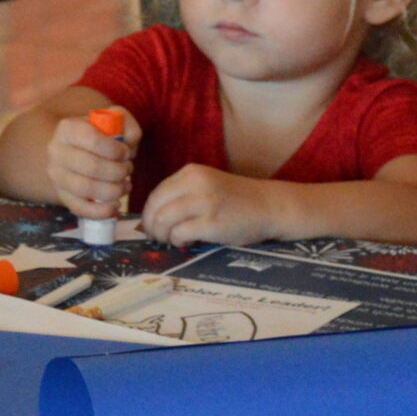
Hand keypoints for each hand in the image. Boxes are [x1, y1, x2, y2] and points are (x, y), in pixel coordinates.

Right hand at [45, 110, 139, 220]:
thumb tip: (128, 142)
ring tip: (125, 185)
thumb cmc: (100, 135)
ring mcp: (56, 176)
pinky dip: (101, 211)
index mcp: (68, 128)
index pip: (92, 139)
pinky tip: (115, 205)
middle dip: (118, 171)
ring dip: (113, 190)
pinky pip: (80, 208)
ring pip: (86, 188)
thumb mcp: (114, 121)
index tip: (126, 153)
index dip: (115, 149)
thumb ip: (126, 124)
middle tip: (128, 169)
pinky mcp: (62, 196)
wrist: (77, 151)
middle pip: (91, 166)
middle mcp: (56, 151)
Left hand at [140, 165, 287, 247]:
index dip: (149, 214)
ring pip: (164, 220)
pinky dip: (177, 241)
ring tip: (172, 241)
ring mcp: (204, 202)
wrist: (268, 206)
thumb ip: (181, 196)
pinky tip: (186, 242)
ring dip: (163, 235)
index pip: (156, 194)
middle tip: (157, 238)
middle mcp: (195, 183)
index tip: (151, 226)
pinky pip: (180, 234)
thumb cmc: (235, 200)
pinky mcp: (212, 223)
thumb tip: (150, 219)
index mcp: (191, 173)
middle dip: (151, 226)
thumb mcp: (206, 186)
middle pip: (155, 208)